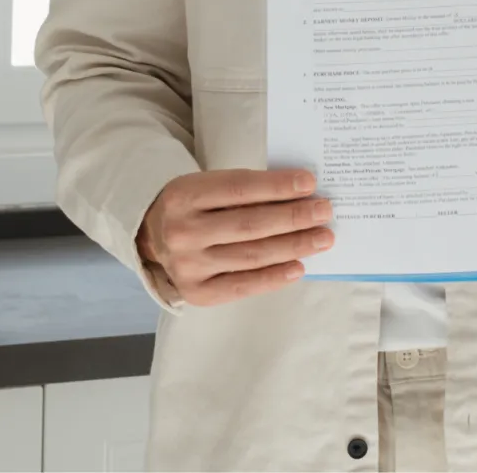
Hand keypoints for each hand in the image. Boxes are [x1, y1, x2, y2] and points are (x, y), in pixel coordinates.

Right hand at [136, 168, 333, 305]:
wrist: (152, 237)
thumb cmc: (193, 206)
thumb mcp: (207, 186)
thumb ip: (245, 190)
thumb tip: (299, 194)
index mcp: (184, 195)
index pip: (239, 189)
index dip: (276, 186)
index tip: (309, 183)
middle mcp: (182, 231)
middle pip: (249, 224)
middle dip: (293, 217)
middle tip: (325, 211)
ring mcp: (188, 266)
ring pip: (251, 255)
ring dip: (293, 246)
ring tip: (321, 238)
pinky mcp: (197, 293)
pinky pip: (242, 285)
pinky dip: (274, 277)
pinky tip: (298, 267)